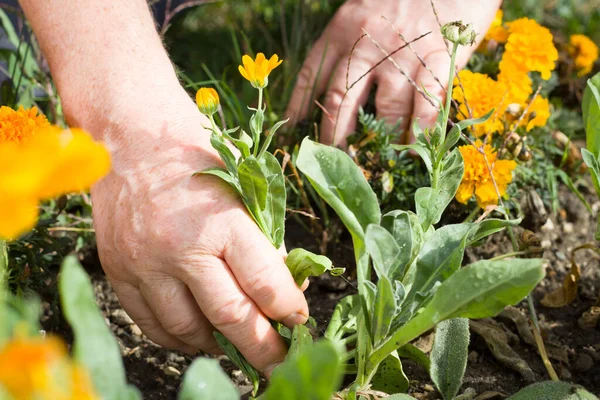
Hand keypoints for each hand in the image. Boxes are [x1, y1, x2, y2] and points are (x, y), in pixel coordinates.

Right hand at [88, 87, 307, 374]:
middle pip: (229, 317)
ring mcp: (144, 263)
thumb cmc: (195, 155)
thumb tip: (282, 290)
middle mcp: (179, 247)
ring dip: (218, 346)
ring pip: (188, 330)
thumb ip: (262, 240)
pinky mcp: (118, 271)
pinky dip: (178, 338)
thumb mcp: (242, 187)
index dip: (288, 310)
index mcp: (220, 220)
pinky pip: (150, 324)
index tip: (299, 322)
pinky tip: (196, 337)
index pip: (264, 283)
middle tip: (279, 364)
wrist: (130, 135)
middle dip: (262, 347)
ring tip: (236, 347)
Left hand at [286, 0, 500, 146]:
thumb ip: (348, 44)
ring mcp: (401, 54)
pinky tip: (414, 150)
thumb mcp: (362, 10)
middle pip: (340, 99)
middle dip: (334, 136)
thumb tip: (338, 88)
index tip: (294, 132)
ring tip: (377, 162)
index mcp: (342, 29)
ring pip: (383, 108)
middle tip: (334, 160)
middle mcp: (366, 43)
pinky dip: (420, 131)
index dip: (299, 108)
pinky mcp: (436, 59)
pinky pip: (426, 103)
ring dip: (380, 141)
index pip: (310, 74)